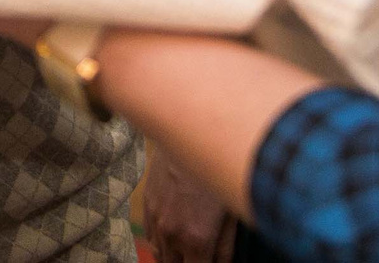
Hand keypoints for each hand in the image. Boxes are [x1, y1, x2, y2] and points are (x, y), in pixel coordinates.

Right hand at [141, 146, 235, 262]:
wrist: (189, 129)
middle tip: (202, 255)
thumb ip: (227, 246)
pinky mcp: (147, 204)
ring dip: (174, 258)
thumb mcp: (232, 209)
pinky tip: (174, 237)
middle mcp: (172, 233)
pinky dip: (160, 243)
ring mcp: (155, 219)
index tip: (210, 261)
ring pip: (159, 255)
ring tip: (189, 252)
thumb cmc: (219, 167)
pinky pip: (149, 237)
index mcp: (197, 239)